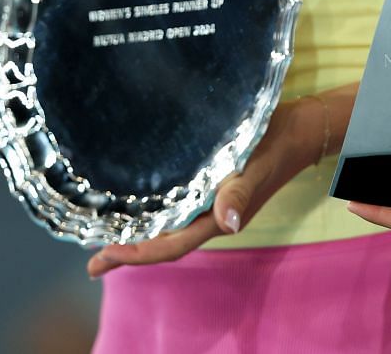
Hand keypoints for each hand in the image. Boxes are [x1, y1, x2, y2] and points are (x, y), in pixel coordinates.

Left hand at [87, 93, 327, 274]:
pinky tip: (138, 204)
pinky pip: (176, 208)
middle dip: (129, 253)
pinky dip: (152, 213)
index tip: (105, 254)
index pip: (172, 245)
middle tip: (92, 261)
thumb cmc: (275, 146)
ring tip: (105, 239)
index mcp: (218, 217)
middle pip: (163, 243)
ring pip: (167, 228)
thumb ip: (240, 193)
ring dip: (138, 235)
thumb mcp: (256, 166)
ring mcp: (210, 204)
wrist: (298, 129)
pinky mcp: (210, 187)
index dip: (138, 254)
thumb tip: (228, 222)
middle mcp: (210, 216)